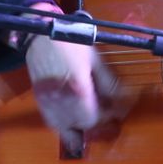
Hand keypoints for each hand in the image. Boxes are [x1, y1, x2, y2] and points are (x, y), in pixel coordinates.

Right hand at [24, 20, 125, 154]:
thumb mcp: (96, 61)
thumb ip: (110, 84)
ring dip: (81, 126)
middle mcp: (61, 100)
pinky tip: (73, 117)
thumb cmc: (71, 44)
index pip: (96, 118)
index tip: (116, 111)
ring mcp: (48, 102)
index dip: (109, 117)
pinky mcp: (40, 101)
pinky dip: (65, 125)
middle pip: (83, 126)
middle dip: (97, 121)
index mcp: (78, 89)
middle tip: (105, 112)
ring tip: (90, 115)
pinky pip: (53, 123)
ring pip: (66, 129)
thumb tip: (122, 102)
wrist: (42, 35)